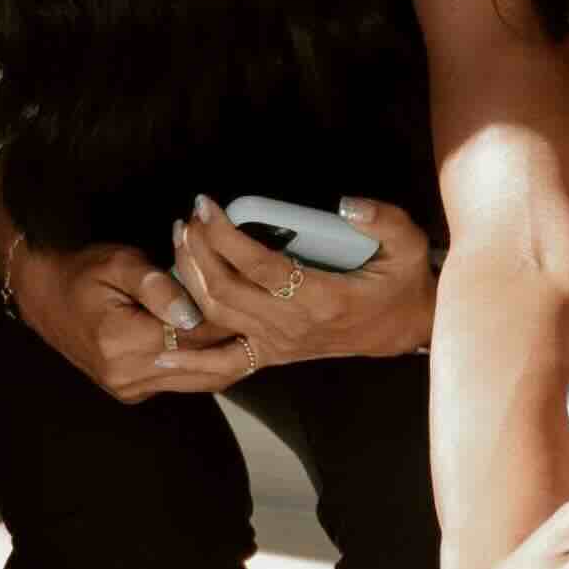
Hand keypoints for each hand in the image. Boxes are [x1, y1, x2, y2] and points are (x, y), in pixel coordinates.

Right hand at [14, 238, 253, 401]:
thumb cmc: (83, 272)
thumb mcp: (119, 263)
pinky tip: (218, 344)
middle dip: (232, 342)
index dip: (228, 318)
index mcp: (122, 342)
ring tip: (248, 331)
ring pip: (195, 380)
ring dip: (222, 358)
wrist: (44, 297)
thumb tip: (193, 312)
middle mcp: (126, 375)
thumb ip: (158, 286)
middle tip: (261, 319)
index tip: (254, 302)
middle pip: (201, 364)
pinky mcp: (132, 393)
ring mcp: (129, 389)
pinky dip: (201, 365)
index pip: (195, 336)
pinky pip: (180, 382)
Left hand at [163, 197, 436, 372]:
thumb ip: (381, 219)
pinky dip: (191, 363)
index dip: (226, 235)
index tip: (207, 205)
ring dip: (189, 279)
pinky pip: (226, 364)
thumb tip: (344, 204)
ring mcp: (280, 344)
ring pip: (217, 317)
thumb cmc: (401, 282)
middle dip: (197, 251)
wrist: (405, 328)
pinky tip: (161, 355)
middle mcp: (294, 326)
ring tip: (179, 242)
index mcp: (322, 298)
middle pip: (226, 290)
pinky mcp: (273, 354)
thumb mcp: (407, 243)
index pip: (259, 266)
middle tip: (188, 218)